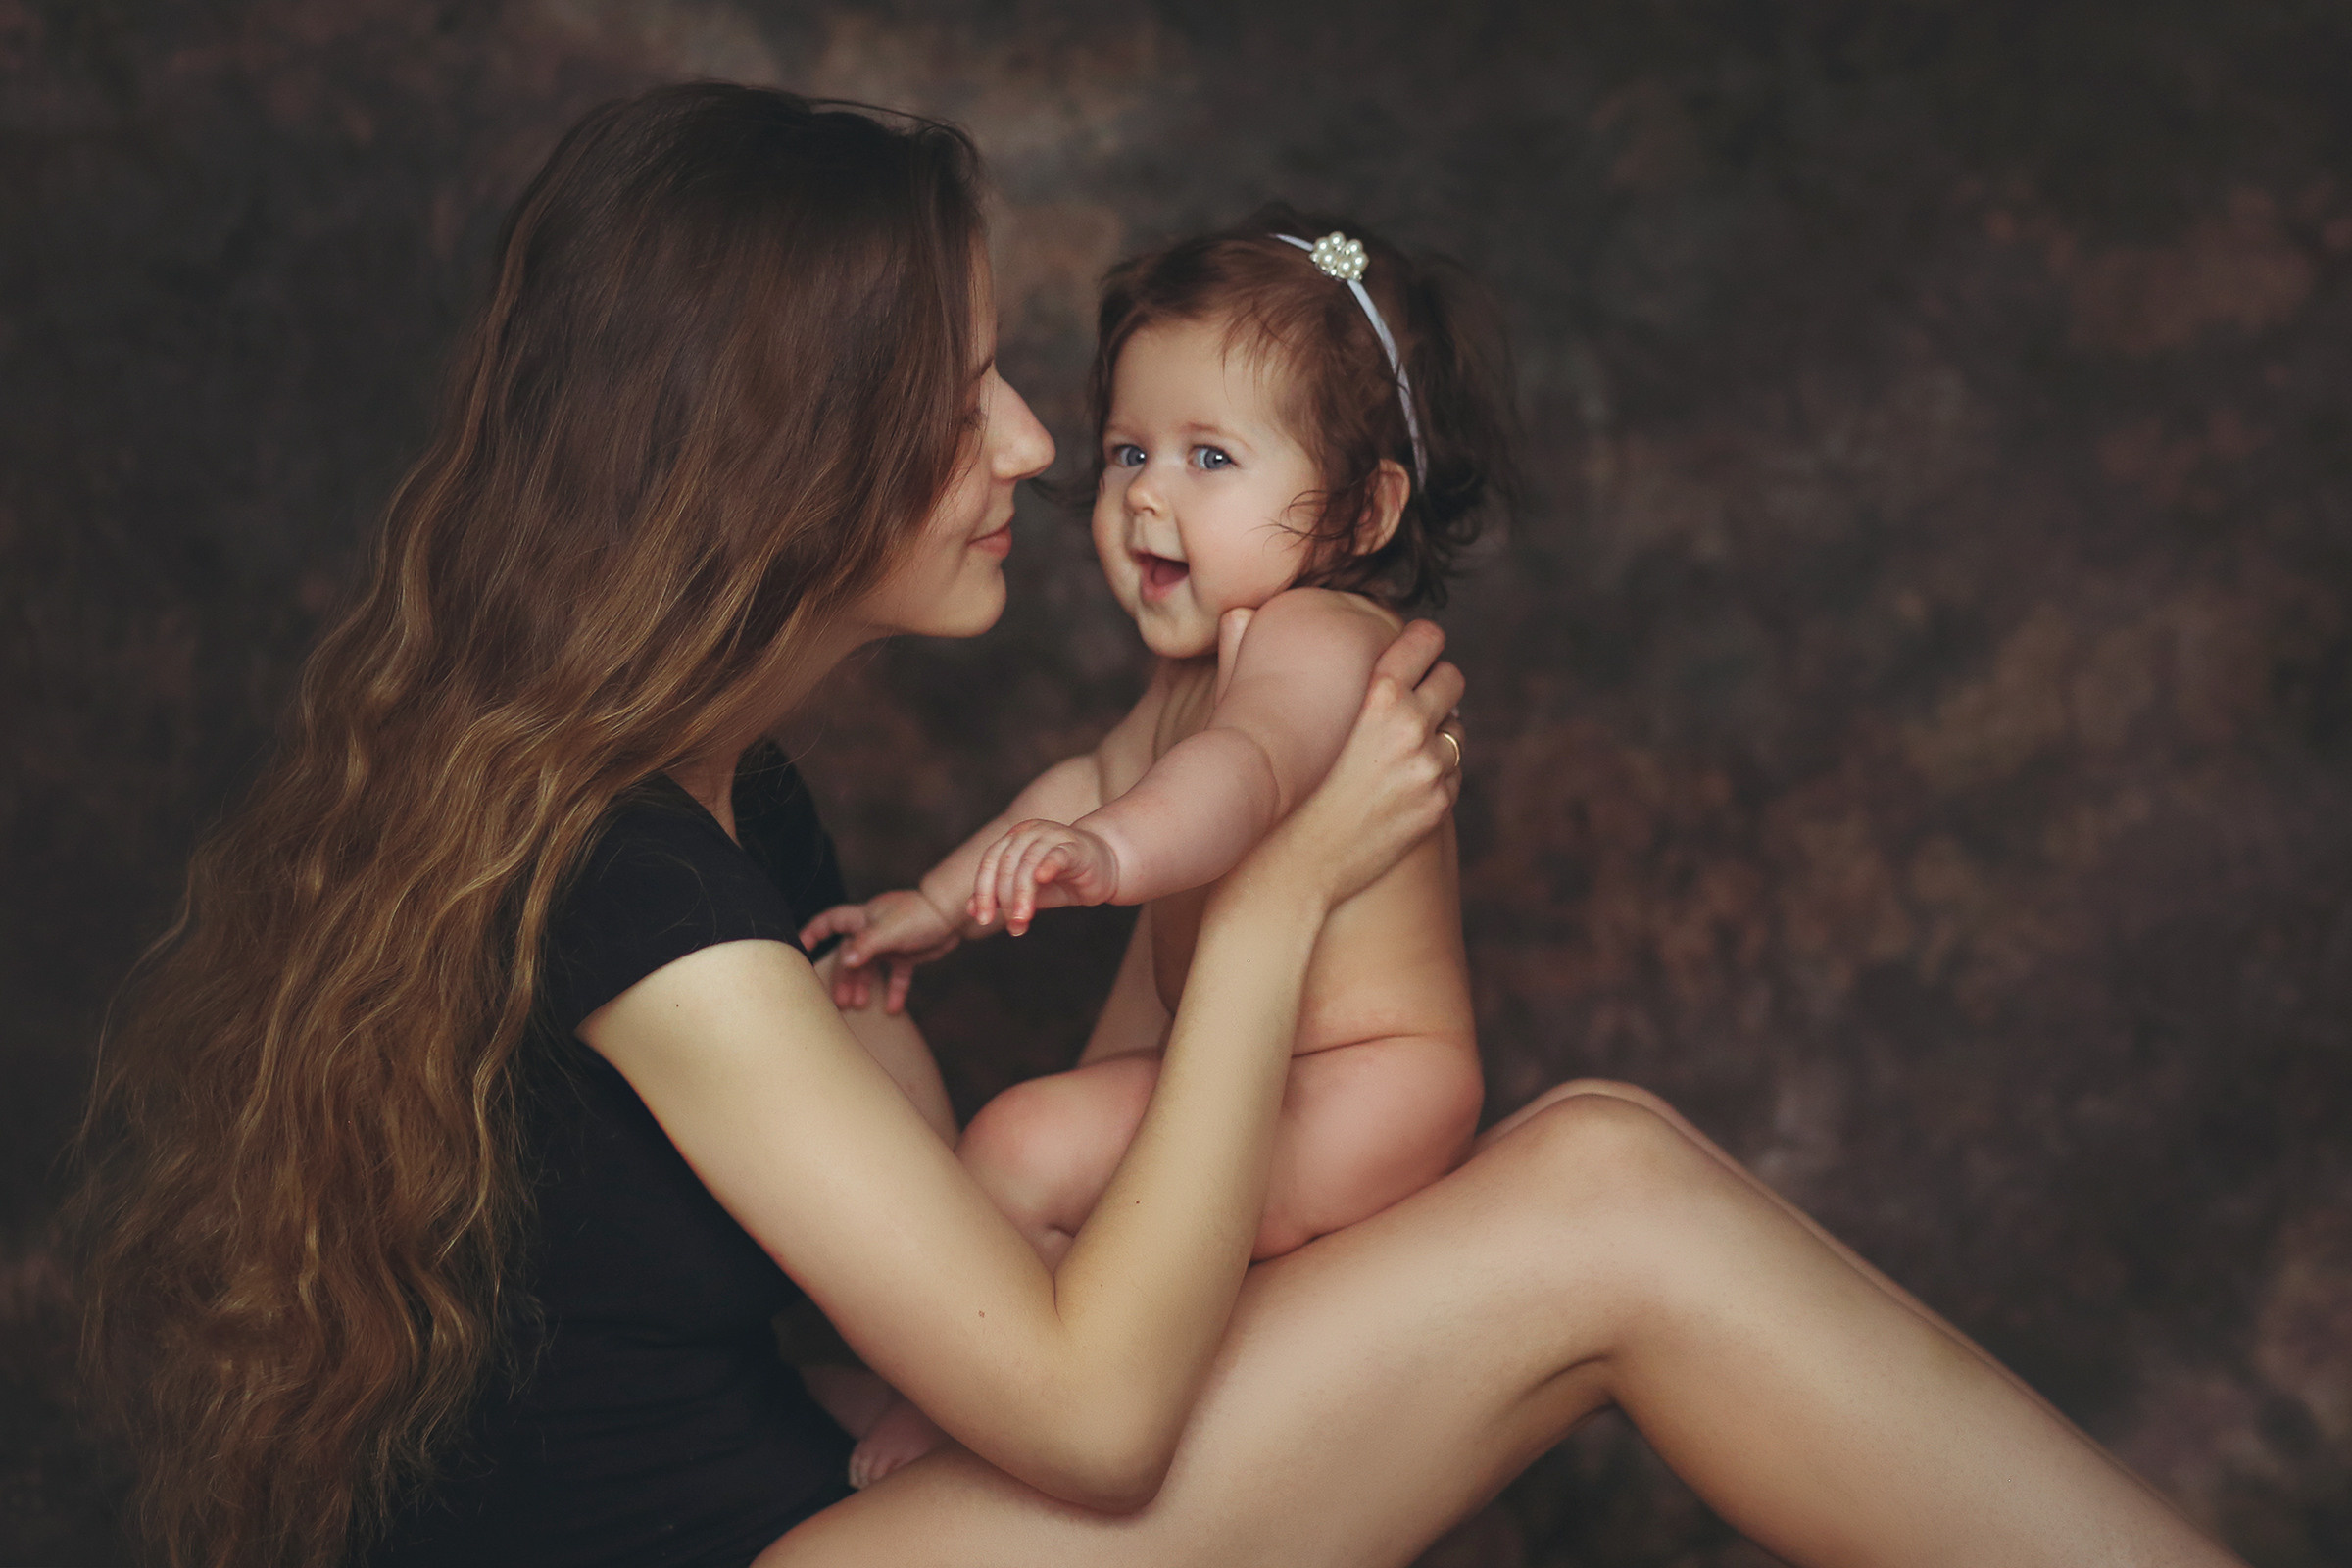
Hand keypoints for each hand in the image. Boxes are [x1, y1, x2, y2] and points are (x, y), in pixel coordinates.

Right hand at [798, 888, 962, 1014]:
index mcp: (863, 918)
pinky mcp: (907, 954)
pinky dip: (894, 991)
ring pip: (870, 968)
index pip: (830, 922)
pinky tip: (893, 1010)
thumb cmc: (920, 915)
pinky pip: (896, 976)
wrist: (953, 915)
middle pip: (850, 955)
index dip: (814, 934)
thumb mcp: (889, 930)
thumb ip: (866, 945)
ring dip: (863, 987)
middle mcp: (873, 931)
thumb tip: (846, 960)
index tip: (800, 949)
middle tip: (839, 1002)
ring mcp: (890, 943)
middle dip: (844, 978)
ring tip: (858, 1007)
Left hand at [969, 820, 1120, 935]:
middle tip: (1012, 927)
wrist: (1106, 870)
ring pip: (1028, 863)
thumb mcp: (1028, 893)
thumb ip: (1001, 897)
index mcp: (1014, 839)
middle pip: (1007, 864)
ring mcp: (1053, 836)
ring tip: (1024, 921)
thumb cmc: (1063, 880)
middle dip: (1005, 899)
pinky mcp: (1076, 847)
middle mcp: (1030, 832)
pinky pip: (1057, 854)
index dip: (983, 891)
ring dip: (1023, 895)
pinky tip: (1041, 880)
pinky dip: (1047, 866)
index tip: (983, 919)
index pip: (990, 862)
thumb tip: (970, 910)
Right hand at [1248, 619, 1463, 909]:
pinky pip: (1453, 772)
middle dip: (1440, 680)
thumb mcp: (1258, 723)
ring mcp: (1429, 771)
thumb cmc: (1266, 794)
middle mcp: (1411, 730)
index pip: (1423, 644)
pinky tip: (1410, 774)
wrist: (1292, 871)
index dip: (1424, 638)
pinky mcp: (1436, 806)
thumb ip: (1248, 659)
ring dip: (1440, 728)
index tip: (1423, 639)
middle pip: (1452, 680)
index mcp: (1376, 697)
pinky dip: (1439, 769)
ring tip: (1415, 735)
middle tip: (1426, 684)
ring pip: (1457, 729)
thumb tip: (1233, 614)